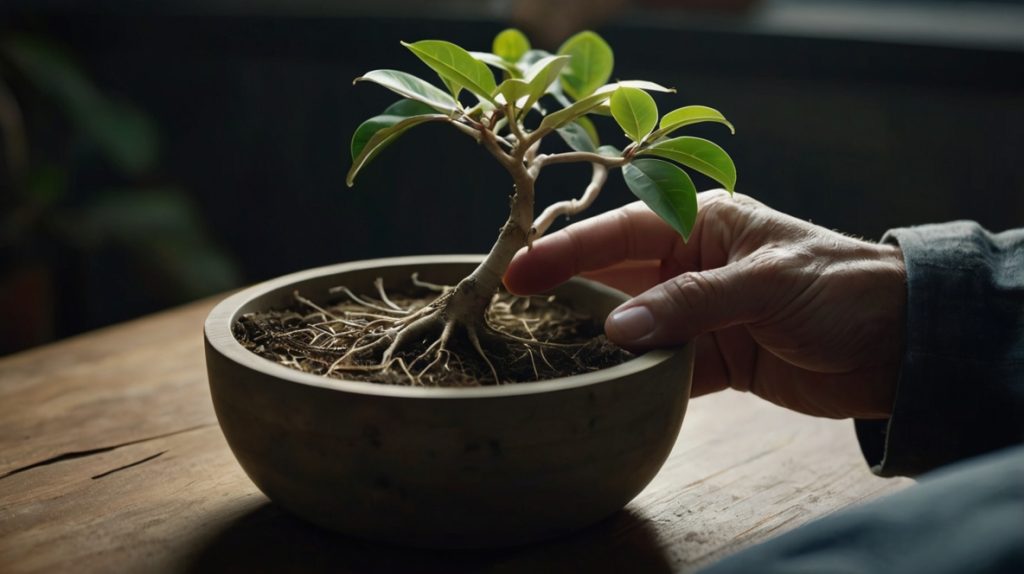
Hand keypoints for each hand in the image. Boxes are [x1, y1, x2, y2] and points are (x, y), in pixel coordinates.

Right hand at [504, 191, 906, 418]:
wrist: (901, 347)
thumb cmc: (841, 288)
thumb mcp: (764, 284)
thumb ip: (690, 304)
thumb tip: (617, 330)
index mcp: (703, 224)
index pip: (619, 231)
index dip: (565, 249)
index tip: (519, 270)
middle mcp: (692, 264)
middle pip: (614, 278)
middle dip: (566, 295)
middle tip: (511, 315)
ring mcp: (699, 314)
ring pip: (630, 325)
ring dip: (593, 340)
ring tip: (542, 354)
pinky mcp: (713, 359)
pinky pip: (658, 367)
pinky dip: (632, 378)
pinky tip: (599, 388)